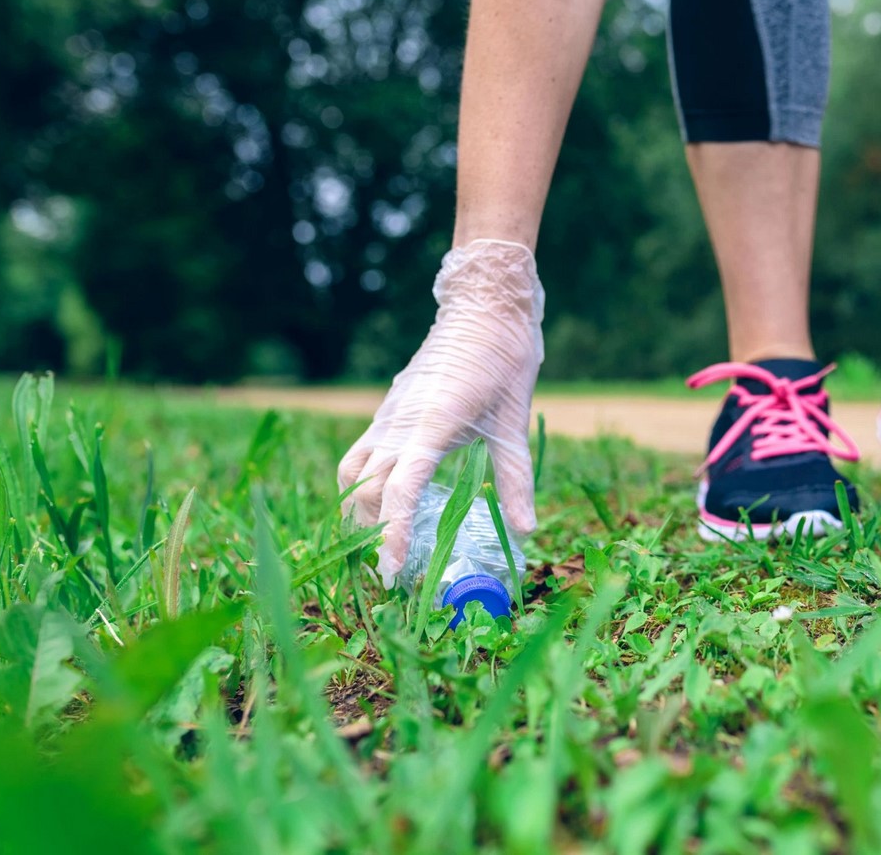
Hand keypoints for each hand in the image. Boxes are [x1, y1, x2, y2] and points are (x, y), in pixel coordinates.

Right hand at [337, 239, 543, 586]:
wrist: (484, 306)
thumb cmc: (505, 359)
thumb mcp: (515, 422)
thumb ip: (515, 479)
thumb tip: (527, 530)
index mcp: (430, 426)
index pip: (399, 492)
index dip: (392, 535)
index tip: (394, 571)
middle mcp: (399, 423)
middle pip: (365, 491)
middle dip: (371, 534)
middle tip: (392, 574)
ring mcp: (388, 414)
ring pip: (353, 473)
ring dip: (358, 511)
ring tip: (380, 544)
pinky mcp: (389, 410)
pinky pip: (361, 454)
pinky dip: (363, 485)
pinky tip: (386, 504)